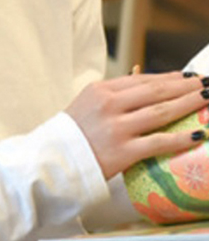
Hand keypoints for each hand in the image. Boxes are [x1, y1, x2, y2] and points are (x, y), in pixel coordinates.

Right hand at [66, 71, 206, 178]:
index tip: (188, 76)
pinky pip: (159, 141)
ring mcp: (117, 128)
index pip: (143, 80)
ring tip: (208, 98)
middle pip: (158, 91)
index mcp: (100, 91)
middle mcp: (110, 105)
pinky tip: (198, 133)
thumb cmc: (67, 138)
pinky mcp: (123, 151)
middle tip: (207, 83)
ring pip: (163, 111)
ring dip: (191, 104)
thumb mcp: (85, 107)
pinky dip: (181, 137)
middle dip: (187, 86)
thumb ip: (112, 96)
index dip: (170, 77)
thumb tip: (146, 86)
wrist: (49, 164)